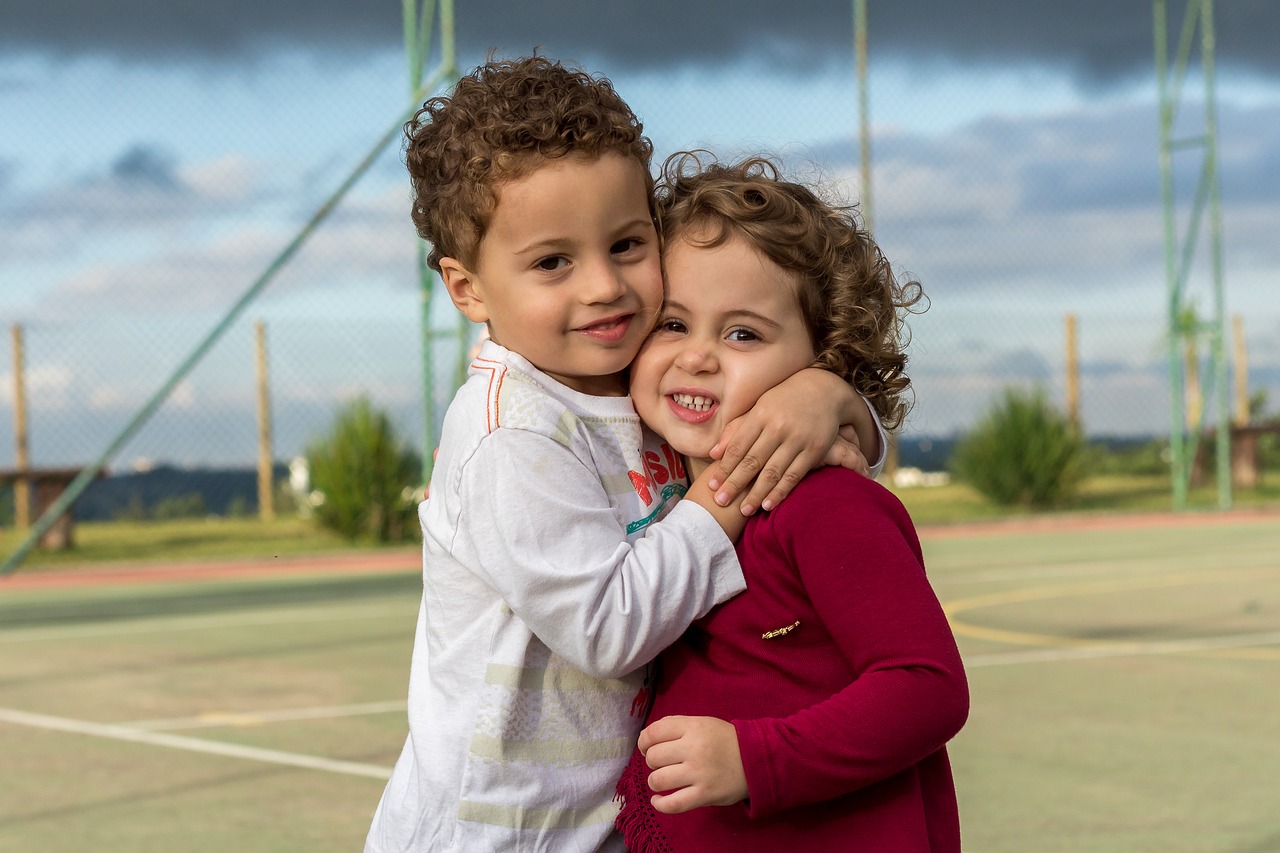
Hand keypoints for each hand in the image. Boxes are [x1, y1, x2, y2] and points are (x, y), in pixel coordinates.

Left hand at [638, 715, 747, 813]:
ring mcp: (699, 773)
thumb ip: (676, 725)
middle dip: (652, 761)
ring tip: (662, 781)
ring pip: (659, 780)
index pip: (653, 732)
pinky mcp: (705, 795)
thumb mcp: (702, 723)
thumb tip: (648, 737)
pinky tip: (658, 800)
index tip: (647, 748)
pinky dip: (660, 804)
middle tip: (661, 764)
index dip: (644, 742)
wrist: (756, 759)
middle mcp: (694, 749)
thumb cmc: (724, 740)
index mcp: (692, 728)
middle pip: (653, 757)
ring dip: (655, 782)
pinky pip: (674, 804)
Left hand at [706, 368, 867, 514]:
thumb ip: (736, 430)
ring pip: (773, 471)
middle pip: (752, 461)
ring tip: (743, 510)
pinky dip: (781, 491)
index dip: (724, 467)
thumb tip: (713, 454)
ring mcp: (797, 439)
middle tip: (720, 502)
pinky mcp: (814, 449)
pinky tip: (768, 505)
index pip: (738, 446)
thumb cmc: (783, 401)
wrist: (823, 391)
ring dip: (757, 493)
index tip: (711, 485)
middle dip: (735, 483)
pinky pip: (794, 475)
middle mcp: (778, 427)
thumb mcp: (758, 407)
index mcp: (760, 415)